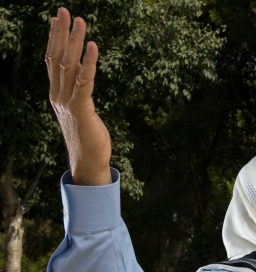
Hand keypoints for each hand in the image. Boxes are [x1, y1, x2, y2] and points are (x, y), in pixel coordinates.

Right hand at [46, 8, 111, 185]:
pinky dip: (89, 62)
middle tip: (64, 11)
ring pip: (69, 65)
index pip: (52, 60)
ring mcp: (67, 102)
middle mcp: (58, 95)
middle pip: (57, 57)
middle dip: (61, 32)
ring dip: (75, 41)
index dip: (53, 39)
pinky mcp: (81, 109)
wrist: (88, 162)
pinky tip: (93, 46)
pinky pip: (85, 81)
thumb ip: (78, 93)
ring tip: (80, 21)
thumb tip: (81, 78)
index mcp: (57, 94)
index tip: (56, 19)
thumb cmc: (88, 137)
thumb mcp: (81, 110)